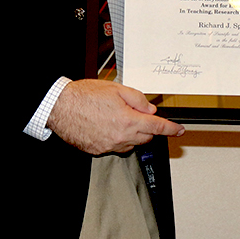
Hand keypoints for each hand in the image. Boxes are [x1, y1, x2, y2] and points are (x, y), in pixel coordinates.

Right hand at [47, 79, 183, 154]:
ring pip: (130, 144)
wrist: (60, 107)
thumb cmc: (84, 96)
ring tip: (117, 118)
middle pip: (145, 138)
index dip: (171, 129)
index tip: (179, 130)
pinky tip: (106, 126)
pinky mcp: (97, 150)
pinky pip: (114, 147)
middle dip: (147, 128)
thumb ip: (138, 99)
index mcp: (128, 121)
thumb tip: (149, 109)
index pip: (157, 127)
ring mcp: (108, 146)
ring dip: (131, 134)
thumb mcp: (116, 89)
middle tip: (137, 114)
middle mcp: (120, 137)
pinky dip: (116, 138)